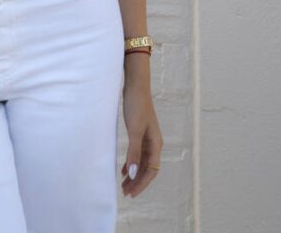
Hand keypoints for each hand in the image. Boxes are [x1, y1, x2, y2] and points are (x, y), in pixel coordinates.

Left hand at [120, 81, 162, 197]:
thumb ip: (134, 152)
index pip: (151, 171)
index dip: (141, 183)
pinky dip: (132, 163)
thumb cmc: (136, 106)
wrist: (135, 86)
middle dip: (138, 182)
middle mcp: (154, 143)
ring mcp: (147, 137)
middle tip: (125, 193)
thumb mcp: (134, 130)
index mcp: (156, 144)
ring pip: (142, 162)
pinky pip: (138, 153)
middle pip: (148, 169)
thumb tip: (134, 174)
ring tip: (124, 185)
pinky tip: (124, 169)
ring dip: (135, 174)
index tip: (130, 193)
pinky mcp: (139, 132)